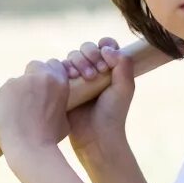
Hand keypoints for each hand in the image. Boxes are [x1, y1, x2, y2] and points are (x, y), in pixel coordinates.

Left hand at [0, 59, 71, 157]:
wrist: (29, 147)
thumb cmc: (49, 137)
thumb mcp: (64, 116)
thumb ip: (60, 103)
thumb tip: (53, 102)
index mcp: (59, 82)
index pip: (54, 64)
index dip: (49, 74)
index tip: (44, 86)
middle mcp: (41, 77)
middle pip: (36, 66)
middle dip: (33, 77)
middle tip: (30, 95)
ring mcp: (21, 81)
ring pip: (19, 79)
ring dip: (18, 90)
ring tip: (17, 109)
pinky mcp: (5, 88)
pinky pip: (5, 89)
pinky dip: (6, 99)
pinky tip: (7, 112)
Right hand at [61, 38, 134, 152]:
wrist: (95, 136)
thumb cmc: (113, 113)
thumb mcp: (125, 87)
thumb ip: (123, 64)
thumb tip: (106, 48)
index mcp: (110, 68)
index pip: (105, 45)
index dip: (104, 46)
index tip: (106, 58)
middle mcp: (93, 70)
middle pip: (86, 48)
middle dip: (90, 54)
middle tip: (96, 71)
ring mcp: (77, 78)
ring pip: (71, 56)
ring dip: (77, 61)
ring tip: (83, 77)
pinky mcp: (62, 87)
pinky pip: (58, 68)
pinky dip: (63, 68)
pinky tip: (70, 78)